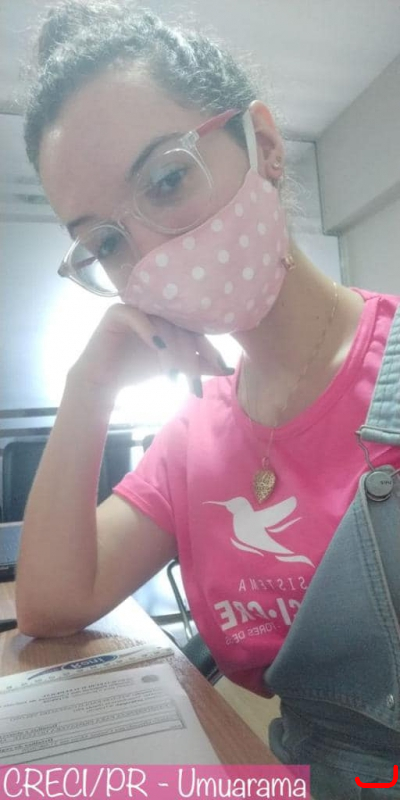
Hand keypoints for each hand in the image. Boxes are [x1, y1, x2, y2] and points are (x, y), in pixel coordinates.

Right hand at [69, 303, 232, 401]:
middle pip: (180, 327)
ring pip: (162, 326)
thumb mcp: (173, 367)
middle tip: (192, 382)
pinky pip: (138, 317)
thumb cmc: (137, 371)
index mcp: (169, 316)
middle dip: (189, 356)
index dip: (208, 346)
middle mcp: (154, 307)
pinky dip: (149, 332)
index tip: (220, 366)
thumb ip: (197, 364)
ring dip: (171, 353)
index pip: (194, 327)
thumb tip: (228, 369)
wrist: (102, 382)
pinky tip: (158, 348)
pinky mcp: (116, 311)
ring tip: (172, 375)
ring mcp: (136, 306)